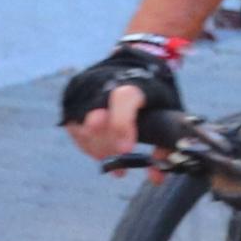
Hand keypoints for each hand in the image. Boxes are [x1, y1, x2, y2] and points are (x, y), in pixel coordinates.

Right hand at [59, 38, 183, 162]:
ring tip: (115, 161)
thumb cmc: (156, 92)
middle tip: (122, 163)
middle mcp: (105, 82)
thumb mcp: (169, 110)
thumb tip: (156, 178)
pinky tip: (102, 152)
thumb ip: (164, 143)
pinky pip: (73, 128)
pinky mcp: (71, 96)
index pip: (124, 99)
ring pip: (81, 127)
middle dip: (108, 147)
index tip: (126, 150)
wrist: (136, 61)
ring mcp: (85, 88)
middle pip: (96, 119)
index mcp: (136, 82)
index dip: (122, 125)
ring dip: (97, 150)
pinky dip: (87, 144)